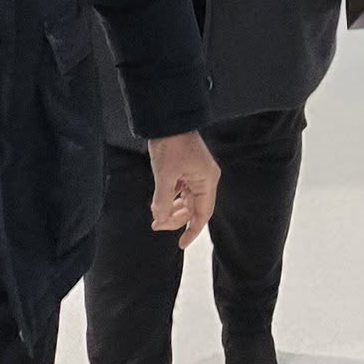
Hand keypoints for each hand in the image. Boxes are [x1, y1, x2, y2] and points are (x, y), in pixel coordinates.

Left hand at [146, 131, 219, 248]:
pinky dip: (170, 198)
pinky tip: (158, 203)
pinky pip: (180, 190)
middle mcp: (204, 178)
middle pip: (193, 208)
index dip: (192, 231)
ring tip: (156, 216)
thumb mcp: (165, 175)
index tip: (181, 244)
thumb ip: (163, 200)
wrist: (166, 119)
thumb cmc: (170, 144)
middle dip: (176, 218)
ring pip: (185, 200)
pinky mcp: (186, 169)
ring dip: (172, 209)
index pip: (203, 214)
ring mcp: (195, 173)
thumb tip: (160, 220)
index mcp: (207, 180)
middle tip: (156, 224)